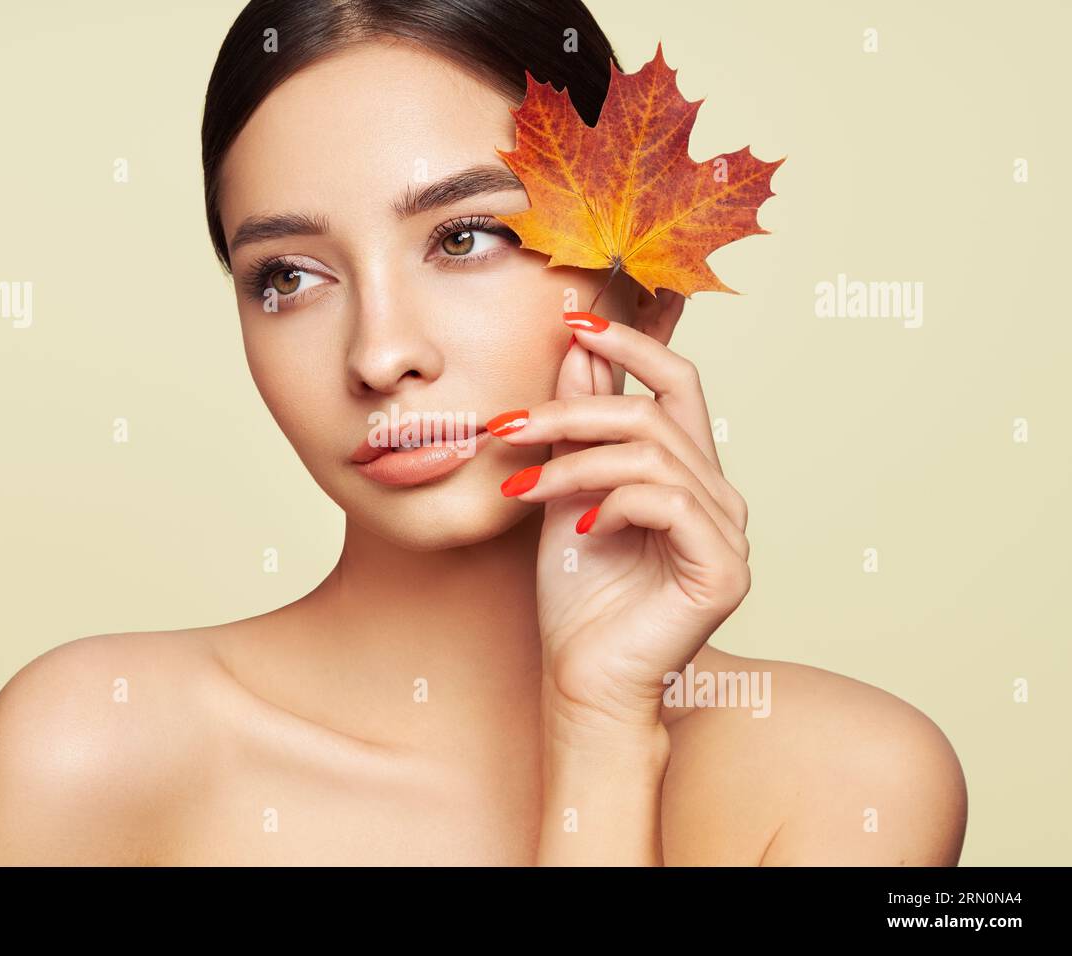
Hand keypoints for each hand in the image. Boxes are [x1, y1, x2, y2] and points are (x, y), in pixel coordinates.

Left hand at [488, 293, 750, 729]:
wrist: (582, 679)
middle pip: (656, 411)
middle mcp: (718, 495)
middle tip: (511, 423)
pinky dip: (615, 504)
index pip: (676, 383)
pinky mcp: (725, 569)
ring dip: (574, 463)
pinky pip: (669, 502)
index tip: (574, 320)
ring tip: (523, 489)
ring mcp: (730, 532)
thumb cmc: (576, 595)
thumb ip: (579, 428)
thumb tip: (577, 350)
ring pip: (653, 454)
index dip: (632, 343)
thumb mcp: (566, 493)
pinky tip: (583, 529)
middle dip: (575, 410)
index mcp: (688, 472)